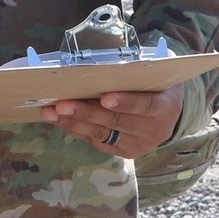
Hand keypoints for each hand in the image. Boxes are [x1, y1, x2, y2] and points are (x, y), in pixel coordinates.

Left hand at [41, 83, 182, 157]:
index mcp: (166, 106)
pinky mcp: (124, 152)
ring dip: (74, 122)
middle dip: (87, 112)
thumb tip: (97, 65)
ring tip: (51, 112)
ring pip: (103, 134)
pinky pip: (96, 141)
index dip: (126, 102)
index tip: (104, 98)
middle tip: (63, 104)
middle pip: (117, 122)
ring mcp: (138, 144)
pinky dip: (76, 129)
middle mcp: (155, 130)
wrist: (167, 112)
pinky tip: (58, 119)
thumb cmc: (155, 84)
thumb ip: (134, 72)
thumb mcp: (153, 74)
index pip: (146, 105)